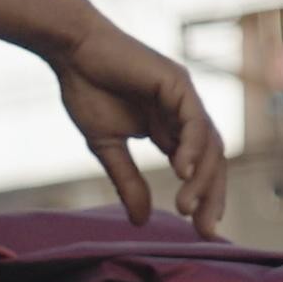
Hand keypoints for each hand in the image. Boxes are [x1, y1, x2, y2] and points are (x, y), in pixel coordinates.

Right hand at [58, 22, 225, 231]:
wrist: (71, 51)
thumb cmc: (86, 90)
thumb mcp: (108, 147)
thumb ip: (128, 181)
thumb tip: (141, 221)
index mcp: (171, 128)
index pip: (198, 169)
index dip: (204, 199)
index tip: (202, 231)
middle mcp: (184, 113)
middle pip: (212, 161)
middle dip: (211, 195)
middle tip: (205, 229)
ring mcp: (184, 97)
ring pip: (208, 144)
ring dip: (202, 178)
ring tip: (186, 206)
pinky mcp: (178, 83)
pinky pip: (194, 120)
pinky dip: (192, 147)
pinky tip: (182, 172)